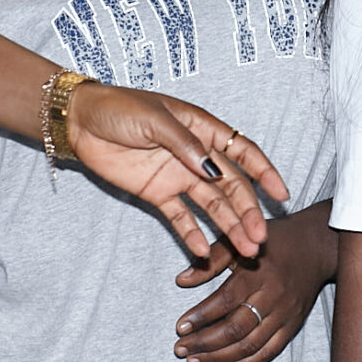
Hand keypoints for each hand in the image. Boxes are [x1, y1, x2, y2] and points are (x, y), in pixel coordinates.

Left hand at [62, 84, 289, 261]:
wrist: (81, 121)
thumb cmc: (119, 108)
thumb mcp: (155, 120)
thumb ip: (185, 145)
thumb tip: (213, 171)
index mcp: (203, 129)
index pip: (243, 151)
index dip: (264, 172)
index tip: (281, 194)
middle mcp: (197, 155)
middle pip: (231, 186)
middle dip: (248, 212)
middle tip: (260, 237)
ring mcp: (178, 176)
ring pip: (211, 206)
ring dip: (228, 227)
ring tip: (244, 251)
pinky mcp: (157, 193)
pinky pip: (180, 217)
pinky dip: (191, 234)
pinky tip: (202, 253)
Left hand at [174, 203, 336, 361]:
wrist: (316, 246)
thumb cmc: (273, 241)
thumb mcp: (241, 240)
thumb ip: (211, 260)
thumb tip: (181, 281)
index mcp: (258, 273)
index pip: (226, 300)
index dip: (201, 317)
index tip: (179, 328)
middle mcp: (273, 296)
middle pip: (236, 328)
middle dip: (205, 343)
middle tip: (180, 350)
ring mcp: (285, 314)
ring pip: (250, 345)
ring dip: (219, 358)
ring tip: (194, 360)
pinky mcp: (293, 326)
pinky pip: (269, 352)